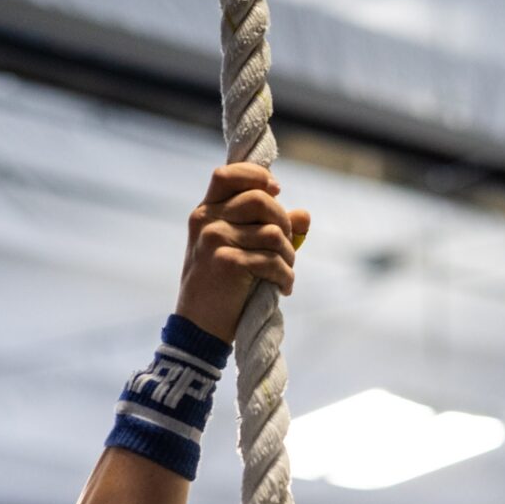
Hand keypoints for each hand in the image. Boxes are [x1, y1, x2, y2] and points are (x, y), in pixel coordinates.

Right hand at [175, 163, 310, 343]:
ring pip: (273, 232)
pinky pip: (273, 260)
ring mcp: (215, 240)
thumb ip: (268, 228)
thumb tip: (305, 215)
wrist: (199, 329)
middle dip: (284, 224)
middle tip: (287, 249)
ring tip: (285, 273)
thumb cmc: (220, 290)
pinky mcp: (228, 262)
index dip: (257, 177)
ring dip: (289, 256)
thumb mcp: (239, 252)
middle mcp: (206, 221)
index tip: (277, 191)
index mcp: (204, 213)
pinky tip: (283, 289)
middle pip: (261, 200)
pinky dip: (286, 277)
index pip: (227, 174)